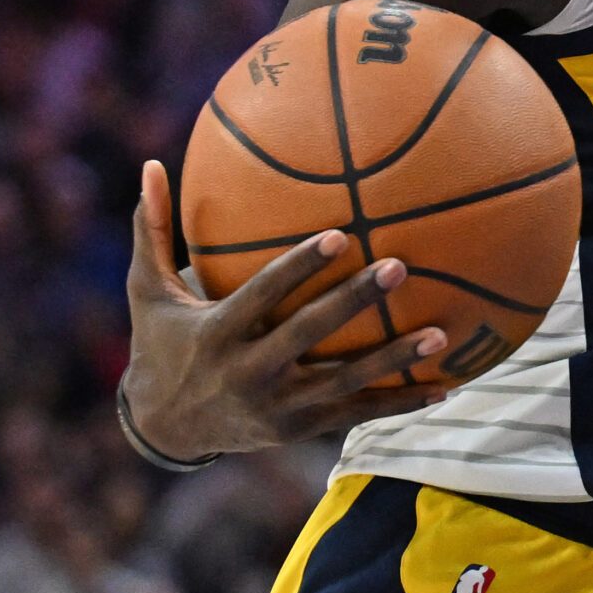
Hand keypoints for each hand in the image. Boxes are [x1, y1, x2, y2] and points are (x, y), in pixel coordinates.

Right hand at [118, 160, 450, 459]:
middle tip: (401, 267)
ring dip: (393, 360)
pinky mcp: (300, 429)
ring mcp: (278, 406)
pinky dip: (399, 402)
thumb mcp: (150, 293)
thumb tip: (148, 164)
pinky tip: (444, 387)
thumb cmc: (162, 342)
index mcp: (218, 333)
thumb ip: (152, 230)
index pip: (264, 294)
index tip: (341, 234)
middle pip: (309, 334)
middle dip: (354, 302)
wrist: (164, 428)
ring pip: (344, 381)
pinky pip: (356, 413)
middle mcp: (249, 372)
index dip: (301, 267)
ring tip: (439, 334)